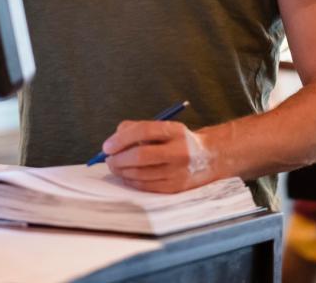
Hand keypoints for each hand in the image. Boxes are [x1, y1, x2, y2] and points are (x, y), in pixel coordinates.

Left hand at [103, 121, 222, 192]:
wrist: (208, 158)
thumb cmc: (177, 141)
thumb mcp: (163, 127)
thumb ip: (136, 128)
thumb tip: (113, 140)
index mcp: (175, 131)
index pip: (143, 131)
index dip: (121, 139)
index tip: (107, 146)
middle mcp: (179, 151)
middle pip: (141, 156)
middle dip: (118, 159)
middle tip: (108, 159)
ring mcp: (178, 171)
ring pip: (141, 174)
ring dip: (121, 171)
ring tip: (115, 166)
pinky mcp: (176, 188)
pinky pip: (146, 186)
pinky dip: (131, 181)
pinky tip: (126, 176)